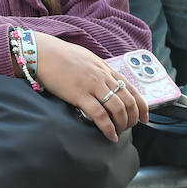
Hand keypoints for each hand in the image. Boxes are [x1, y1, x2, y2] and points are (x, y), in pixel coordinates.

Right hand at [32, 33, 148, 141]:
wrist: (41, 52)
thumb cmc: (60, 56)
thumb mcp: (86, 59)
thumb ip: (98, 71)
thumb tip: (104, 82)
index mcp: (105, 68)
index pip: (132, 89)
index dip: (142, 106)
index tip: (145, 118)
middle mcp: (103, 77)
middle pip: (128, 101)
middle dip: (133, 118)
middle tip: (128, 128)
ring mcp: (92, 85)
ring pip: (118, 109)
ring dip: (122, 124)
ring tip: (118, 132)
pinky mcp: (79, 94)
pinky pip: (100, 115)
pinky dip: (108, 128)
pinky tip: (109, 135)